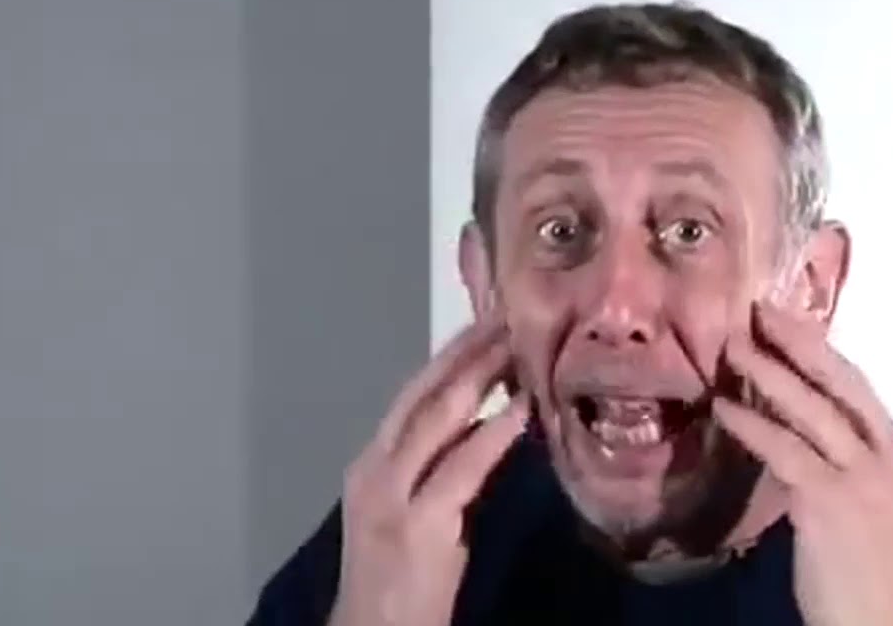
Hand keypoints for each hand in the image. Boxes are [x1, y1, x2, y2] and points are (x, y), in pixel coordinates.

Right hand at [330, 314, 528, 625]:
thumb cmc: (401, 578)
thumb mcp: (418, 509)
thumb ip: (448, 465)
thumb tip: (499, 418)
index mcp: (373, 462)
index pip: (414, 394)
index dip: (451, 354)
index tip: (487, 319)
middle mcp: (374, 468)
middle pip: (424, 394)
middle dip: (466, 350)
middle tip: (506, 313)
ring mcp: (391, 497)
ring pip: (438, 419)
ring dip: (481, 377)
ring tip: (517, 344)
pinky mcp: (418, 527)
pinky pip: (460, 469)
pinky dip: (492, 436)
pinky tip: (520, 413)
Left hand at [712, 301, 892, 625]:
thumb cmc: (874, 578)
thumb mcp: (873, 511)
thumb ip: (845, 470)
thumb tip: (795, 435)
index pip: (861, 392)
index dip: (824, 353)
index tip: (792, 321)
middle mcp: (889, 461)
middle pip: (843, 383)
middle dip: (801, 341)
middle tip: (760, 309)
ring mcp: (862, 480)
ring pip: (812, 409)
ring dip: (768, 372)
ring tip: (731, 346)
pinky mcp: (830, 503)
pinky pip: (784, 450)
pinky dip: (752, 424)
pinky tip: (724, 409)